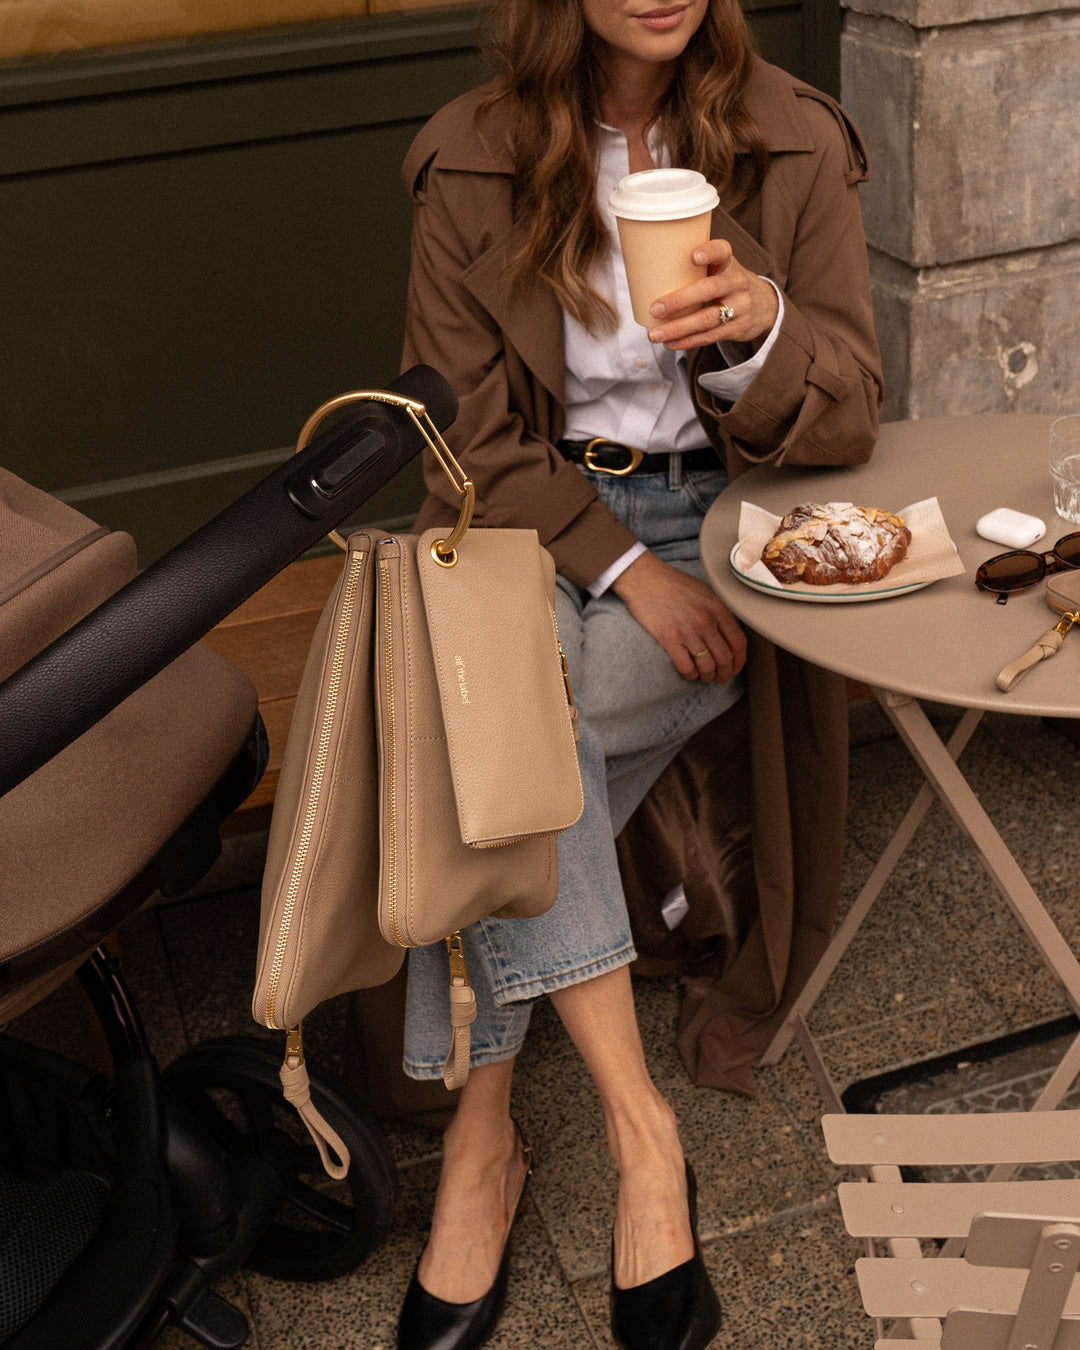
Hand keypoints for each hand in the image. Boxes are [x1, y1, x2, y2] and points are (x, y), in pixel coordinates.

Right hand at [610, 551, 745, 682]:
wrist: (642, 577)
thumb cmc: (671, 583)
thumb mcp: (703, 591)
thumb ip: (717, 611)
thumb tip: (727, 633)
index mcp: (717, 608)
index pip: (739, 642)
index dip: (739, 660)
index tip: (735, 667)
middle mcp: (706, 621)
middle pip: (725, 658)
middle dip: (725, 674)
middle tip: (721, 678)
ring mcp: (687, 631)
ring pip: (707, 666)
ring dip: (707, 677)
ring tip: (704, 677)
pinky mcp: (669, 639)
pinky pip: (686, 666)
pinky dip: (690, 675)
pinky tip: (689, 673)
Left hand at [646, 239, 778, 351]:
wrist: (766, 305)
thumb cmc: (728, 283)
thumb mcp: (720, 268)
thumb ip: (694, 268)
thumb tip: (645, 273)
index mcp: (729, 263)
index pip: (722, 251)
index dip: (709, 252)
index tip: (693, 257)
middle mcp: (737, 282)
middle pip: (709, 290)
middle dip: (680, 300)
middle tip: (655, 308)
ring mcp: (740, 306)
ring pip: (707, 319)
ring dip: (678, 328)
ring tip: (654, 335)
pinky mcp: (738, 328)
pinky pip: (709, 336)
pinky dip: (687, 341)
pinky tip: (669, 343)